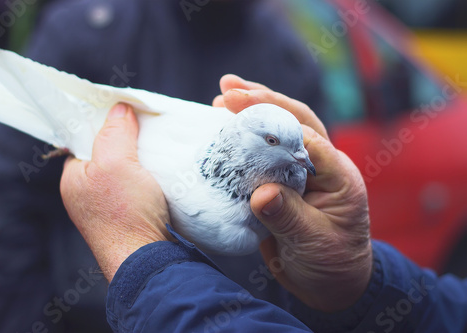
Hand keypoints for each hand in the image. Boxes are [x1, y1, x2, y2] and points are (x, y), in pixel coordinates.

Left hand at [60, 103, 170, 281]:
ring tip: (159, 150)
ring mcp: (108, 206)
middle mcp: (87, 193)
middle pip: (108, 154)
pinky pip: (138, 187)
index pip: (86, 140)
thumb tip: (119, 107)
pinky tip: (163, 173)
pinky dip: (150, 177)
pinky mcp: (131, 216)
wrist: (147, 259)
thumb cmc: (125, 213)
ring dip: (141, 161)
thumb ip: (115, 133)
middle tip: (147, 131)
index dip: (106, 125)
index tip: (127, 113)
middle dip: (127, 142)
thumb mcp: (116, 163)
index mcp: (74, 178)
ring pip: (125, 170)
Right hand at [214, 75, 371, 311]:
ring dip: (251, 112)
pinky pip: (259, 157)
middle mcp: (317, 167)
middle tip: (227, 88)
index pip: (308, 138)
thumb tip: (260, 194)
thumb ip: (288, 217)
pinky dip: (242, 141)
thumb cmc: (332, 264)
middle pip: (293, 121)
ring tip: (221, 96)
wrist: (328, 285)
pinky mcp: (278, 184)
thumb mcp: (314, 242)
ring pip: (277, 132)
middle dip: (262, 101)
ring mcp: (297, 173)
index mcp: (337, 175)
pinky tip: (221, 128)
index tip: (244, 110)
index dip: (277, 121)